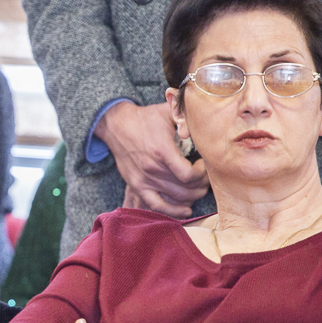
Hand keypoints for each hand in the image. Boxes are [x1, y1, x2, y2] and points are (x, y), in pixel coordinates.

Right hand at [95, 101, 207, 217]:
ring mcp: (143, 180)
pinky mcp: (137, 186)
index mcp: (162, 151)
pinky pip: (157, 205)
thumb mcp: (167, 111)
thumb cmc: (146, 118)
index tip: (203, 164)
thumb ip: (185, 119)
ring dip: (193, 196)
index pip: (188, 175)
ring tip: (198, 186)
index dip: (202, 173)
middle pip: (185, 188)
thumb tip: (194, 133)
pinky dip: (173, 211)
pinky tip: (186, 209)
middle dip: (201, 184)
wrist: (117, 126)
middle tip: (204, 176)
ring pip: (176, 198)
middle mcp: (152, 169)